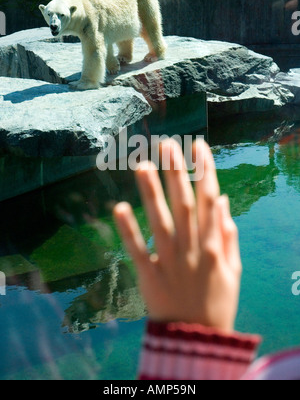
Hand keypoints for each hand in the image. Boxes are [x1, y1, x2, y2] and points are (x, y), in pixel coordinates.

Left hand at [113, 139, 241, 332]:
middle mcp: (193, 247)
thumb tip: (223, 200)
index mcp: (214, 244)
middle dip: (176, 171)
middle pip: (183, 203)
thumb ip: (229, 234)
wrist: (198, 340)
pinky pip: (137, 250)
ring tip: (141, 164)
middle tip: (166, 144)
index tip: (197, 146)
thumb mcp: (234, 269)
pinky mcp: (150, 276)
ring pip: (160, 221)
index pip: (209, 199)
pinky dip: (128, 230)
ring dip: (151, 192)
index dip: (204, 170)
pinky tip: (118, 208)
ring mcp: (170, 261)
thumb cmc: (217, 301)